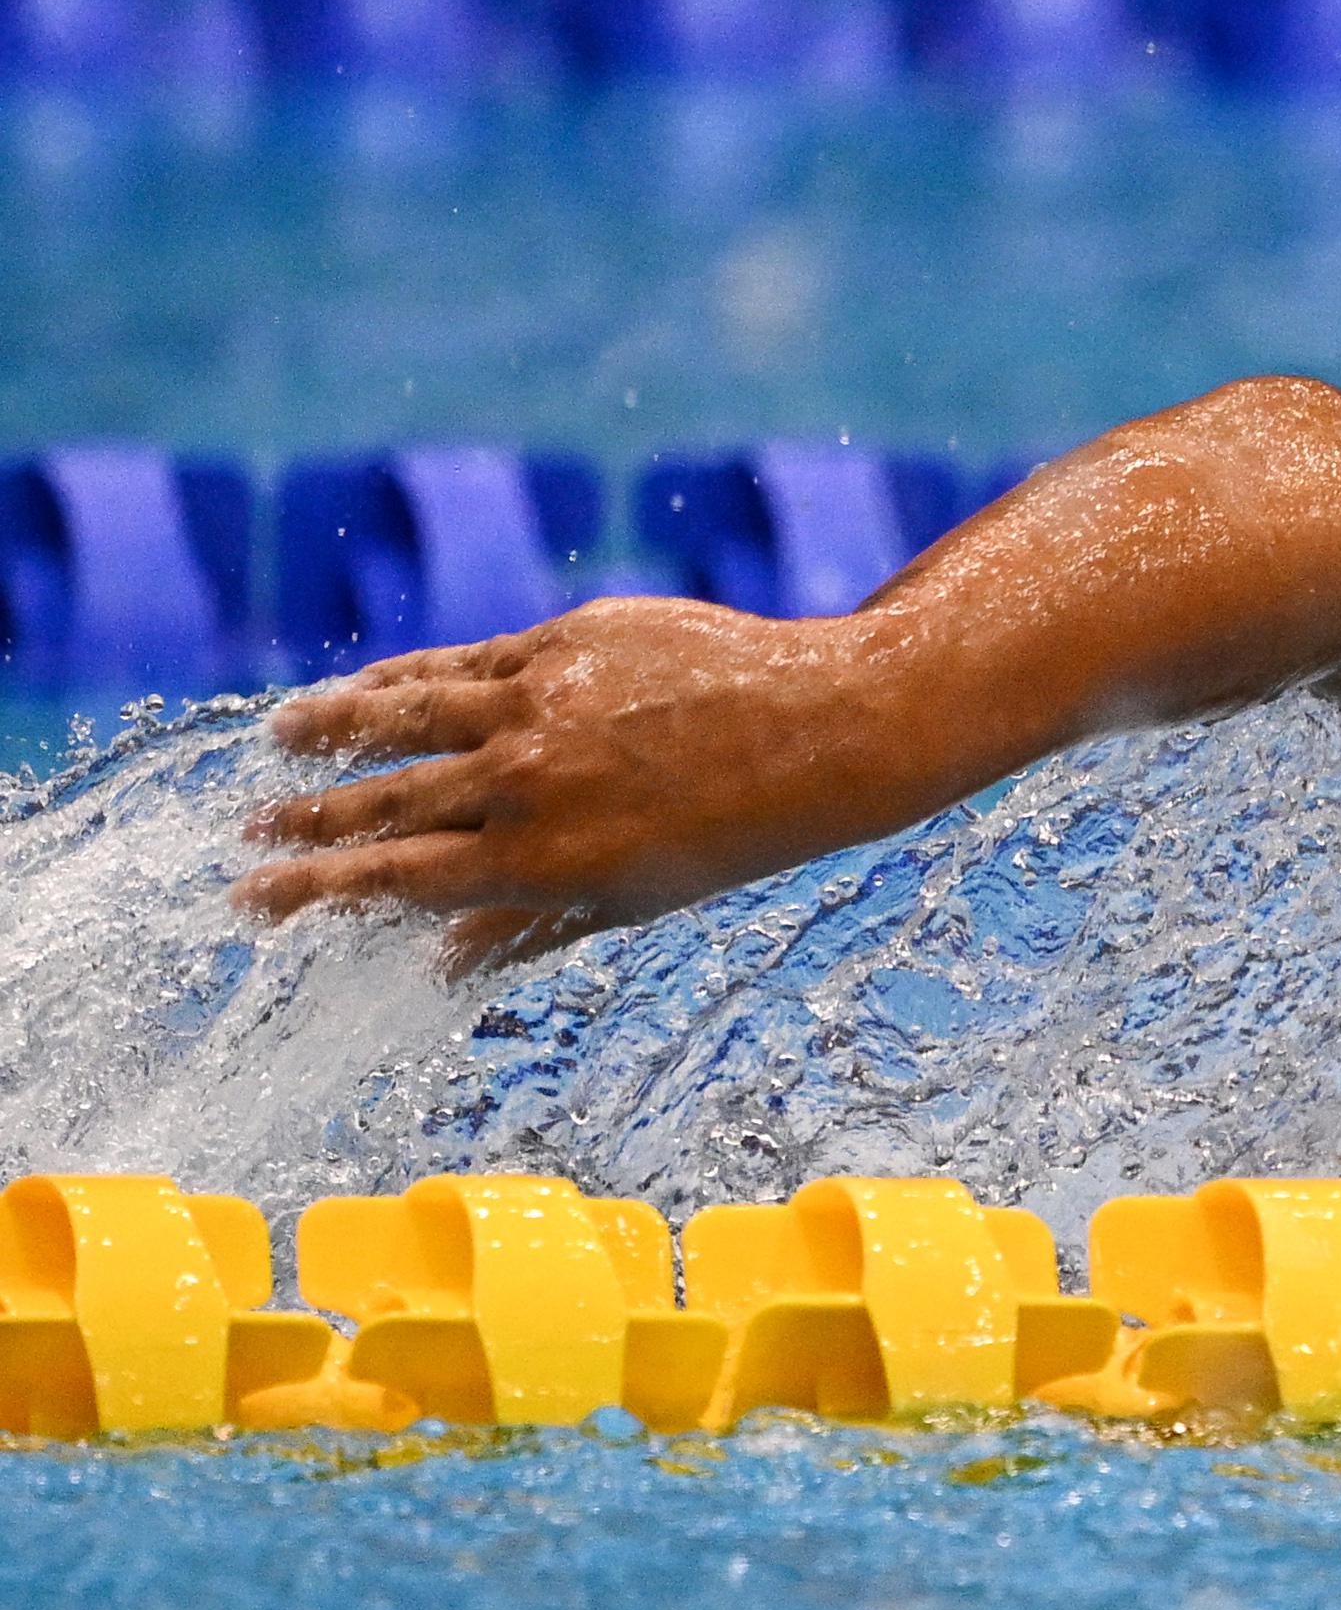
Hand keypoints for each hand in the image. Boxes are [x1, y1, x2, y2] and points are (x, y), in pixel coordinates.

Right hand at [238, 597, 917, 978]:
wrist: (825, 727)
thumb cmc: (732, 831)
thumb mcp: (631, 899)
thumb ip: (528, 926)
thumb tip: (439, 967)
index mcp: (539, 861)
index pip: (393, 880)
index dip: (314, 891)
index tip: (253, 899)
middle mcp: (526, 782)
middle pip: (384, 801)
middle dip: (306, 822)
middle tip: (247, 833)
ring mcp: (540, 703)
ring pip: (403, 715)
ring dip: (332, 728)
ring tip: (282, 738)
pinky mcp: (563, 642)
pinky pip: (461, 662)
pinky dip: (405, 676)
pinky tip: (369, 685)